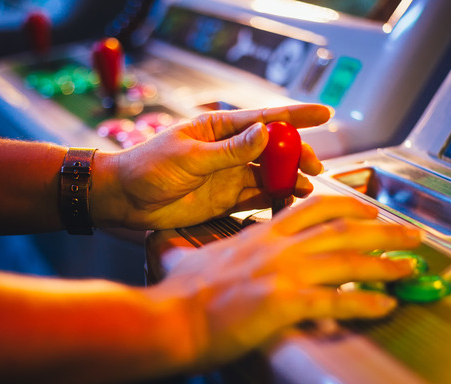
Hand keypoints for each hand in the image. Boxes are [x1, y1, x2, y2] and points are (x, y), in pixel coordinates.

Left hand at [90, 105, 329, 229]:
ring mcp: (230, 175)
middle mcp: (229, 150)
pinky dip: (275, 199)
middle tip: (315, 166)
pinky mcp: (226, 199)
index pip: (264, 118)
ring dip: (289, 179)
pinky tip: (289, 201)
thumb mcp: (189, 156)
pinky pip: (258, 197)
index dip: (296, 116)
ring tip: (306, 188)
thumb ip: (229, 150)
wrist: (125, 200)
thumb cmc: (148, 167)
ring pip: (269, 174)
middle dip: (297, 154)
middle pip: (274, 149)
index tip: (325, 113)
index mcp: (219, 129)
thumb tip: (265, 134)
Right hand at [157, 195, 421, 369]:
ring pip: (347, 259)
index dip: (349, 205)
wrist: (170, 319)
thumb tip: (166, 244)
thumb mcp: (185, 256)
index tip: (369, 209)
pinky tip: (385, 306)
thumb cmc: (178, 293)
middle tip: (412, 235)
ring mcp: (283, 273)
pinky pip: (336, 301)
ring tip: (410, 268)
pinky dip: (365, 303)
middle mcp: (278, 247)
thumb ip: (190, 247)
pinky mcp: (284, 304)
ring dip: (385, 263)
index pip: (313, 207)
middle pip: (343, 228)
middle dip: (384, 230)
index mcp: (262, 234)